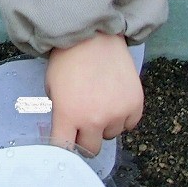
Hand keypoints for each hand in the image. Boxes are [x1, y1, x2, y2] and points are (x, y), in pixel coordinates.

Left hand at [45, 33, 142, 155]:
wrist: (93, 36)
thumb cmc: (67, 59)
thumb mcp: (51, 87)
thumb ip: (59, 112)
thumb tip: (66, 128)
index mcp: (69, 115)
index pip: (64, 149)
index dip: (63, 148)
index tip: (64, 144)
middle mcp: (94, 119)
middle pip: (91, 149)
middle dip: (85, 139)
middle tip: (83, 125)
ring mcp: (117, 113)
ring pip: (111, 135)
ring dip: (105, 125)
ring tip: (100, 102)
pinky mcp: (135, 105)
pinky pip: (129, 124)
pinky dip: (123, 117)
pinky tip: (115, 100)